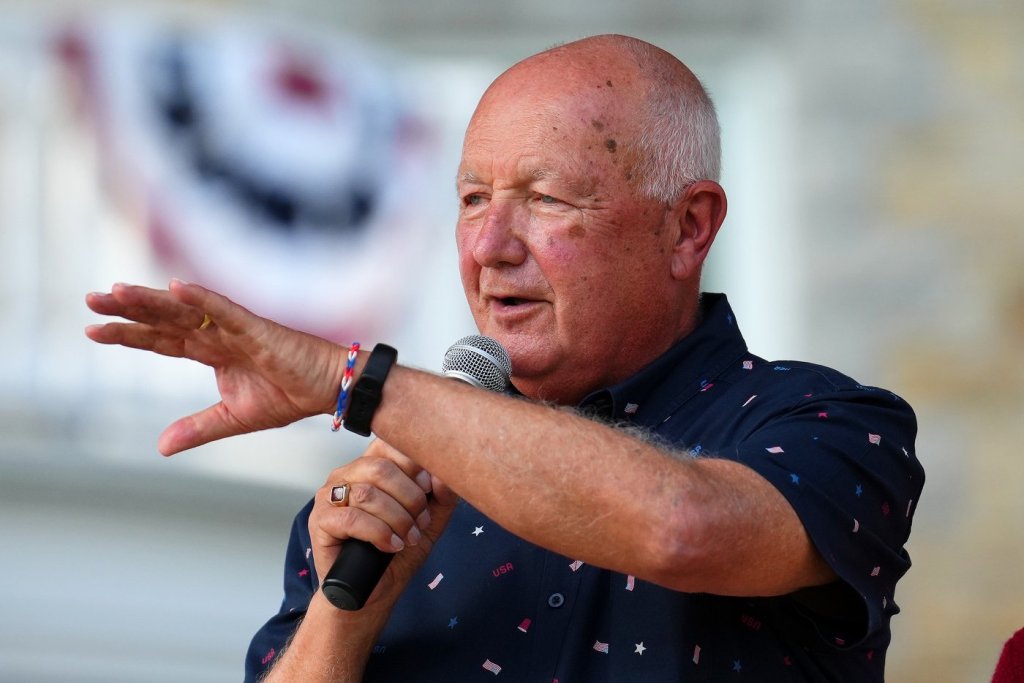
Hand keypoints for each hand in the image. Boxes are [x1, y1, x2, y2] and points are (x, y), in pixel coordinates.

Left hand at [85, 280, 344, 454]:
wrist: (329, 389)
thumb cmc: (289, 396)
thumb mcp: (233, 418)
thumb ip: (197, 428)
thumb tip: (160, 447)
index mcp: (210, 352)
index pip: (160, 340)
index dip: (128, 335)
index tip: (92, 330)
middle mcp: (217, 334)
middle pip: (164, 318)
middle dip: (127, 310)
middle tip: (90, 300)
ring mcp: (235, 328)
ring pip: (186, 309)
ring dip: (152, 300)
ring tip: (116, 292)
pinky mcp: (257, 328)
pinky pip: (225, 310)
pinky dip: (202, 297)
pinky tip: (177, 286)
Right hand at [309, 438, 457, 605]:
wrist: (374, 591)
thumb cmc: (397, 552)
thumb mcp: (429, 520)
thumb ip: (441, 494)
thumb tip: (443, 473)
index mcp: (368, 467)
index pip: (387, 444)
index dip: (412, 463)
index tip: (428, 487)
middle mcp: (345, 476)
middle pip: (380, 468)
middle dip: (410, 497)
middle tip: (421, 521)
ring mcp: (328, 497)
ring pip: (367, 494)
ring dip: (397, 518)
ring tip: (408, 537)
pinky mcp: (320, 522)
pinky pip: (353, 519)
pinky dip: (379, 533)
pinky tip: (390, 545)